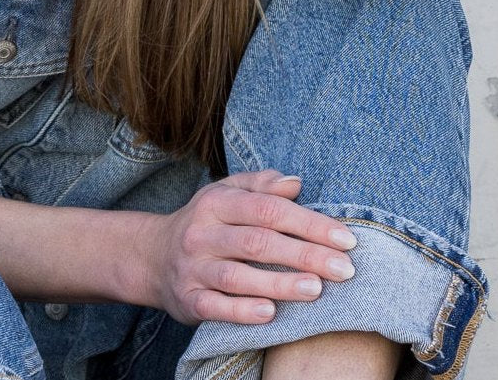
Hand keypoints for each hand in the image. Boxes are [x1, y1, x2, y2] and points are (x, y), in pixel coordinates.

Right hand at [139, 169, 357, 325]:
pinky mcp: (187, 300)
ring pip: (238, 276)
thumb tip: (296, 183)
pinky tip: (271, 314)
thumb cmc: (206, 222)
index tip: (345, 239)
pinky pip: (215, 307)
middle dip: (305, 254)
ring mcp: (193, 267)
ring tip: (316, 289)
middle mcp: (203, 233)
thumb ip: (261, 185)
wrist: (152, 256)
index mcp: (217, 203)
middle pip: (258, 242)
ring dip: (280, 284)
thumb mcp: (227, 193)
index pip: (268, 209)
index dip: (309, 223)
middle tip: (344, 269)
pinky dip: (243, 311)